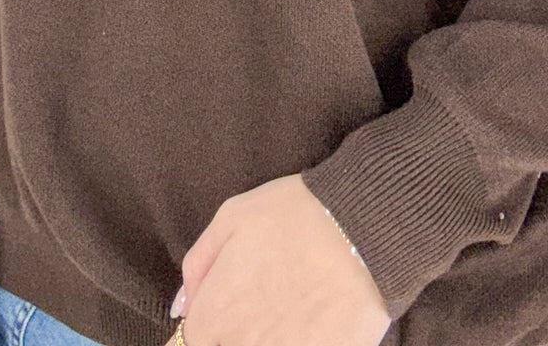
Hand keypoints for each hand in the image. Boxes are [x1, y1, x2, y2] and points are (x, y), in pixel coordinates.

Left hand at [162, 173, 392, 345]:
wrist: (365, 228)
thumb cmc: (297, 214)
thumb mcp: (233, 216)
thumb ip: (199, 265)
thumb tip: (182, 307)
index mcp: (215, 314)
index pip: (193, 341)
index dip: (211, 324)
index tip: (230, 308)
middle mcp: (241, 345)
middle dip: (239, 331)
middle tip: (268, 300)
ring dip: (268, 335)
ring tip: (291, 307)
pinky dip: (302, 339)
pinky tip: (313, 319)